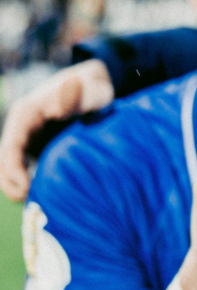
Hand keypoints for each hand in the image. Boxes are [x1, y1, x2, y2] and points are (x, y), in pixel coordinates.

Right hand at [0, 59, 113, 201]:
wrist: (95, 85)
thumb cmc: (94, 90)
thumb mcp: (91, 92)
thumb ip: (77, 97)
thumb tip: (57, 108)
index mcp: (27, 113)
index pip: (11, 145)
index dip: (13, 169)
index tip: (26, 188)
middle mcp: (21, 125)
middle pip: (5, 158)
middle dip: (11, 182)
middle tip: (27, 202)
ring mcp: (25, 136)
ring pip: (10, 164)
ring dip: (15, 184)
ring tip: (30, 204)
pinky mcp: (33, 144)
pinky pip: (22, 165)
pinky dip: (25, 180)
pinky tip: (39, 195)